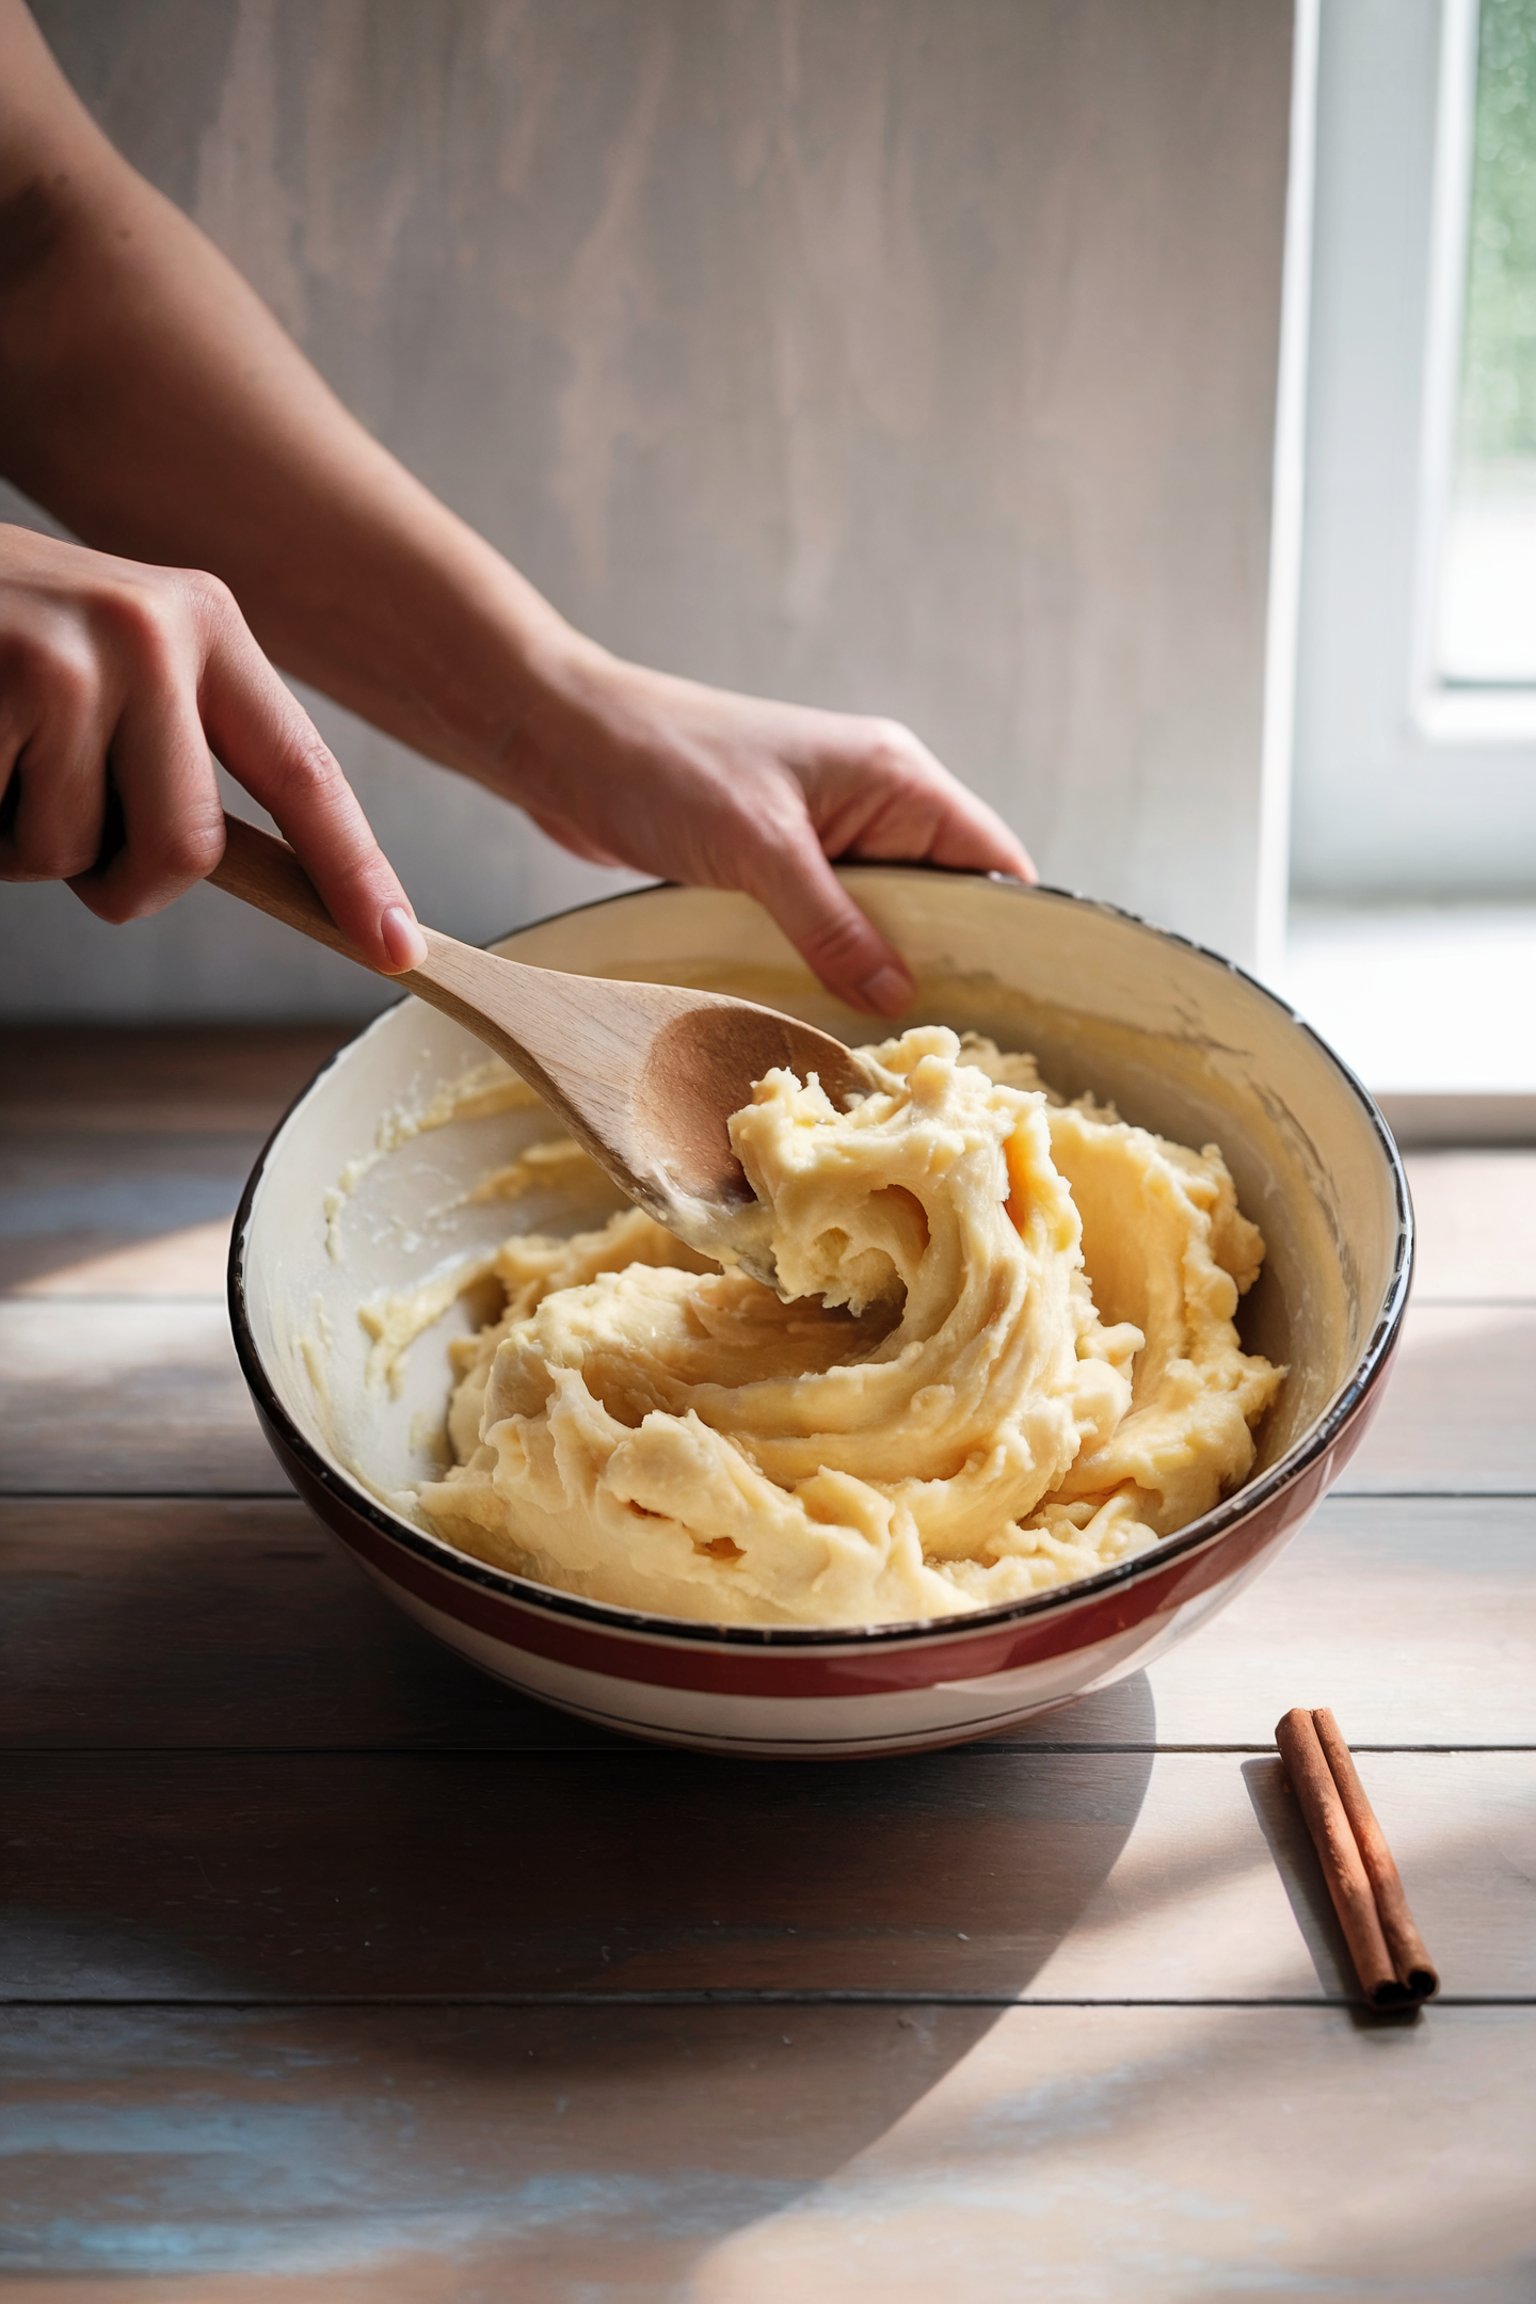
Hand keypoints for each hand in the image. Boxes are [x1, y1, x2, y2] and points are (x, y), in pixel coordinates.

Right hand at [0, 524, 425, 970]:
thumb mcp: (108, 662)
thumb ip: (177, 747)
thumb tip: (265, 872)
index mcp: (207, 625)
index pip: (304, 773)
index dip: (354, 873)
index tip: (397, 950)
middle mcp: (157, 630)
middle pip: (184, 854)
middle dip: (113, 877)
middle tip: (50, 813)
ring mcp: (74, 656)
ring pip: (73, 855)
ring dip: (15, 840)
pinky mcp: (3, 684)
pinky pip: (1, 840)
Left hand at [503, 642, 1035, 1014]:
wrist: (565, 741)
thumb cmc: (665, 767)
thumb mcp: (760, 852)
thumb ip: (833, 926)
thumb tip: (897, 998)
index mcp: (894, 778)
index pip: (989, 858)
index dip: (1007, 931)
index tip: (1007, 1008)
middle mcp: (872, 804)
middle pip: (941, 901)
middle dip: (938, 966)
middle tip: (935, 1049)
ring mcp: (824, 836)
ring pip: (880, 920)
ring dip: (876, 971)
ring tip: (884, 1042)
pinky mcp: (777, 864)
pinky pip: (827, 925)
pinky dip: (829, 964)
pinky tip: (825, 1011)